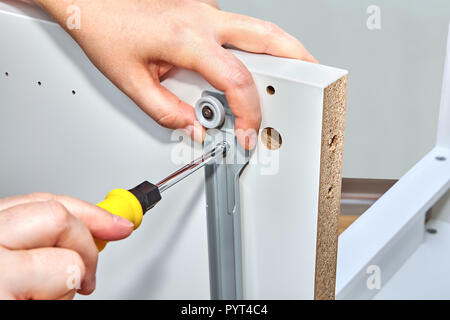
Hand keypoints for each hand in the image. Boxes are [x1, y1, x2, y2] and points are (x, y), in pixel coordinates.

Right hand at [0, 193, 133, 299]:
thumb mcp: (11, 266)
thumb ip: (41, 244)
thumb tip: (99, 230)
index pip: (41, 202)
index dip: (87, 212)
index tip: (116, 224)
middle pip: (56, 217)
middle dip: (86, 245)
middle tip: (89, 275)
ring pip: (66, 259)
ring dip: (72, 283)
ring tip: (48, 301)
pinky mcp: (1, 298)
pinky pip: (61, 284)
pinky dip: (62, 300)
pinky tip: (35, 306)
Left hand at [35, 0, 316, 148]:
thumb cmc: (105, 30)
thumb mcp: (132, 82)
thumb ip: (167, 112)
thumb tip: (195, 130)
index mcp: (187, 39)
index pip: (237, 80)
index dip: (249, 114)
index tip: (247, 134)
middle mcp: (205, 18)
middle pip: (268, 37)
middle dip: (298, 59)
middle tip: (314, 78)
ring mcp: (207, 9)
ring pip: (258, 28)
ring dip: (281, 50)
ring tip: (294, 74)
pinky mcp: (204, 8)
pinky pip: (237, 29)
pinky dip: (251, 48)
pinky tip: (247, 65)